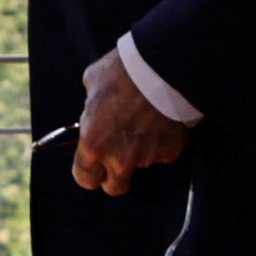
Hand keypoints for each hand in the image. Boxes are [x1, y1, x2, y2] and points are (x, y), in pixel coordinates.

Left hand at [73, 46, 188, 195]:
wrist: (164, 68)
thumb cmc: (123, 71)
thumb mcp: (94, 80)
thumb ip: (92, 104)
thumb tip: (96, 109)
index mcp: (94, 143)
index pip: (85, 178)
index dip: (88, 172)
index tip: (92, 163)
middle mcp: (120, 159)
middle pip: (114, 187)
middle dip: (113, 175)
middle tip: (117, 154)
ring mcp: (148, 158)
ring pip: (140, 166)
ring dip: (138, 152)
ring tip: (144, 123)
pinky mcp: (171, 152)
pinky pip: (161, 153)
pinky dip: (159, 142)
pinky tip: (160, 120)